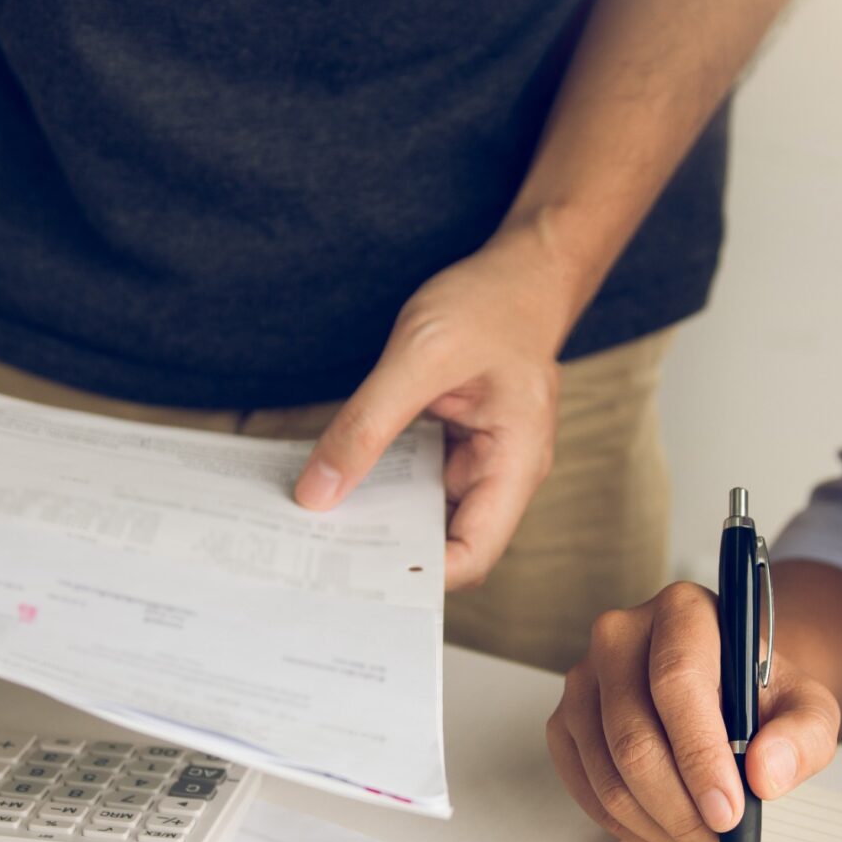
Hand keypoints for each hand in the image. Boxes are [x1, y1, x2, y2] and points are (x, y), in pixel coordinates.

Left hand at [295, 227, 572, 589]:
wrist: (522, 268)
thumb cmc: (492, 303)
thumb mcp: (420, 357)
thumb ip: (367, 425)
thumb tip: (319, 491)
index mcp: (517, 462)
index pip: (472, 552)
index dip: (418, 573)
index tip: (356, 573)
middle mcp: (503, 473)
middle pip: (445, 542)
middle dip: (386, 551)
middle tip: (319, 555)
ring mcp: (481, 461)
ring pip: (424, 514)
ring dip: (378, 519)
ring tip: (319, 526)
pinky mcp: (458, 445)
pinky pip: (416, 480)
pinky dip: (379, 483)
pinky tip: (339, 481)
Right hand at [547, 582, 841, 841]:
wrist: (726, 690)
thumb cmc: (760, 696)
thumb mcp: (807, 708)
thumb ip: (802, 737)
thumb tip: (765, 775)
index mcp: (682, 611)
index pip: (677, 682)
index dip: (700, 755)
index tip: (729, 813)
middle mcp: (619, 635)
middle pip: (634, 738)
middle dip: (680, 808)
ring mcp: (582, 679)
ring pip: (608, 772)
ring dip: (657, 824)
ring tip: (701, 840)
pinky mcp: (564, 721)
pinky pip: (585, 788)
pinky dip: (628, 825)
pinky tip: (667, 830)